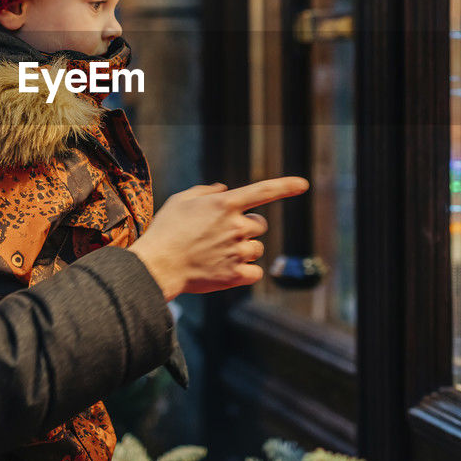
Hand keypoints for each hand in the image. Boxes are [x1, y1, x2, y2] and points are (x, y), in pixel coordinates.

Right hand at [129, 177, 308, 299]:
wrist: (156, 266)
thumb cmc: (165, 230)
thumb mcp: (181, 201)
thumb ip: (206, 192)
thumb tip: (224, 189)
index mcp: (225, 205)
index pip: (262, 191)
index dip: (285, 186)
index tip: (303, 185)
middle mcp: (236, 226)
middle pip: (260, 225)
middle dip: (247, 228)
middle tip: (223, 235)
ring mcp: (237, 252)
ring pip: (257, 249)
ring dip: (244, 250)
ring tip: (218, 254)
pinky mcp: (235, 275)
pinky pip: (255, 272)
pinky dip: (246, 272)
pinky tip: (227, 270)